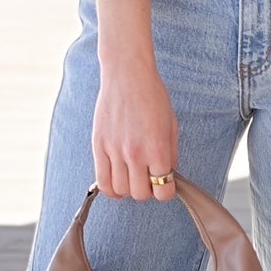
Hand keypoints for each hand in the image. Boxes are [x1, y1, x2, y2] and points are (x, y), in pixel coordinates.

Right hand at [92, 63, 178, 201]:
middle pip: (140, 195)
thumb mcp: (171, 125)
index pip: (163, 191)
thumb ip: (171, 154)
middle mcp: (135, 153)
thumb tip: (168, 176)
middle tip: (148, 178)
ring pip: (120, 191)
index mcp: (157, 149)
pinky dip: (110, 189)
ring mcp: (115, 151)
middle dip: (147, 190)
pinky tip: (117, 182)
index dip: (166, 191)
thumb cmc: (152, 96)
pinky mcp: (99, 146)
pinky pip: (102, 182)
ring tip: (132, 177)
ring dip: (128, 189)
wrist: (127, 75)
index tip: (164, 183)